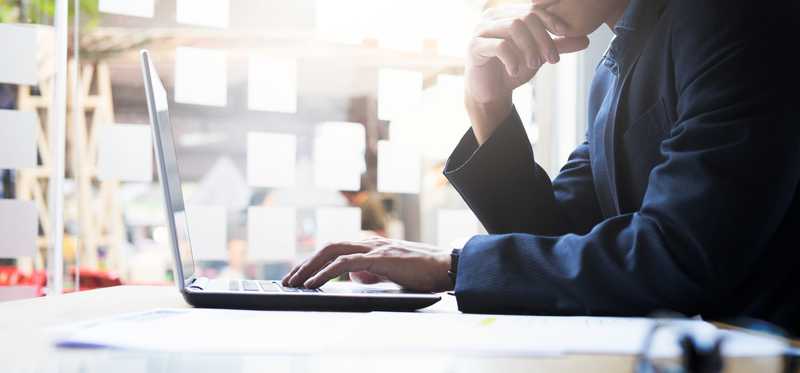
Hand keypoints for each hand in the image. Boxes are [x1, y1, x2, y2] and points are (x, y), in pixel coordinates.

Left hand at [282, 238, 452, 292]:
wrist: (446, 267)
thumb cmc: (423, 272)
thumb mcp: (391, 272)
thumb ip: (372, 272)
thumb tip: (355, 277)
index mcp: (371, 246)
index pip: (336, 249)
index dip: (315, 260)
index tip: (299, 274)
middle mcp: (370, 243)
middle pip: (328, 247)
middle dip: (305, 263)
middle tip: (288, 279)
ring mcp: (374, 248)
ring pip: (332, 251)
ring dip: (309, 267)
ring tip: (295, 282)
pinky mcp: (380, 258)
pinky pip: (345, 262)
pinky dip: (326, 272)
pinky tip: (314, 282)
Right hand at [465, 2, 589, 142]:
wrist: (490, 93)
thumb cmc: (512, 70)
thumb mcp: (538, 56)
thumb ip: (558, 46)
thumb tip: (586, 39)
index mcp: (506, 14)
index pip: (533, 9)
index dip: (551, 20)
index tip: (564, 34)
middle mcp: (491, 18)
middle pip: (526, 17)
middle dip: (543, 38)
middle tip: (552, 59)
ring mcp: (481, 31)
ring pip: (514, 28)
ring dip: (530, 47)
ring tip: (535, 65)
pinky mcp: (474, 48)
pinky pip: (499, 46)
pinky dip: (512, 59)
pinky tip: (515, 71)